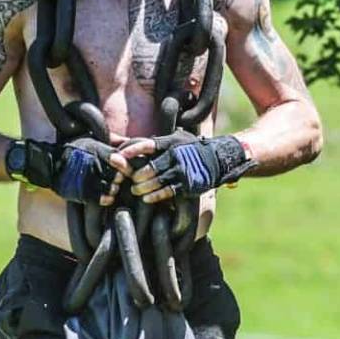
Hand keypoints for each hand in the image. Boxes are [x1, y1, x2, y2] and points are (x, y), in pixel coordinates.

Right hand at [9, 136, 118, 204]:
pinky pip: (100, 198)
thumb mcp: (89, 142)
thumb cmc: (73, 152)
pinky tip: (107, 197)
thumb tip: (126, 141)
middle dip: (120, 177)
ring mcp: (85, 178)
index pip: (116, 158)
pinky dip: (107, 198)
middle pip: (116, 173)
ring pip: (111, 187)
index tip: (124, 168)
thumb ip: (109, 142)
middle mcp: (90, 162)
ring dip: (114, 188)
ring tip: (112, 187)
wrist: (49, 164)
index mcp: (93, 148)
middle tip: (119, 178)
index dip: (124, 165)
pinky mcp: (81, 192)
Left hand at [113, 132, 249, 204]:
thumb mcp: (178, 139)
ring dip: (143, 187)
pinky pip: (168, 191)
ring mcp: (183, 170)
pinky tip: (147, 199)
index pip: (148, 145)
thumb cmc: (191, 149)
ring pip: (158, 180)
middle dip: (137, 175)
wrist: (219, 158)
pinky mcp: (188, 184)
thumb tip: (133, 147)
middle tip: (129, 180)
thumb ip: (159, 144)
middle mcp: (176, 155)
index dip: (134, 150)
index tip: (121, 155)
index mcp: (171, 142)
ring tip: (135, 190)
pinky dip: (156, 196)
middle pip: (151, 166)